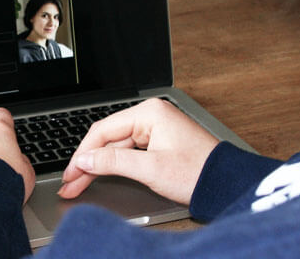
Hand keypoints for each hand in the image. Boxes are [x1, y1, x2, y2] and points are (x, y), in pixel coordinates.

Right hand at [58, 98, 218, 204]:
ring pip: (116, 146)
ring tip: (79, 183)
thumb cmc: (200, 173)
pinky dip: (114, 165)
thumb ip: (113, 162)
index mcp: (149, 112)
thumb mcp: (151, 169)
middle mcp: (151, 115)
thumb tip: (85, 160)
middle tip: (70, 183)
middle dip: (87, 162)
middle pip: (107, 139)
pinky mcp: (158, 141)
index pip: (103, 131)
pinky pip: (128, 151)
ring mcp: (155, 128)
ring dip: (98, 165)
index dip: (83, 154)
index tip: (71, 173)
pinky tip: (100, 175)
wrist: (229, 185)